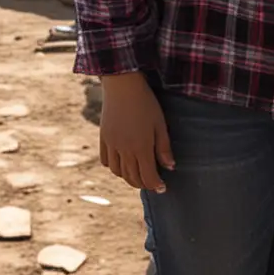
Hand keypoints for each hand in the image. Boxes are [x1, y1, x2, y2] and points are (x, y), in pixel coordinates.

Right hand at [98, 72, 173, 192]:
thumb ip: (163, 148)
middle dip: (143, 184)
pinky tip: (122, 164)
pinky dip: (114, 167)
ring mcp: (112, 145)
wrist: (122, 86)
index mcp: (141, 148)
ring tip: (138, 175)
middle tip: (152, 184)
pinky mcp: (103, 138)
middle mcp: (124, 150)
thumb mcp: (160, 124)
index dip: (156, 185)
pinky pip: (106, 161)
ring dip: (128, 177)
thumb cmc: (146, 104)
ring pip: (118, 172)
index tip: (163, 188)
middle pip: (132, 177)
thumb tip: (170, 167)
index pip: (148, 176)